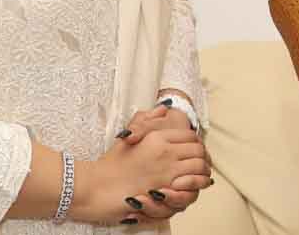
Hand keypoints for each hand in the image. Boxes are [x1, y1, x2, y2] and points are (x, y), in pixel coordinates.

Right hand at [73, 126, 210, 223]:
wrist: (95, 187)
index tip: (195, 150)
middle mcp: (165, 152)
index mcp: (157, 137)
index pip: (190, 136)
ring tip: (201, 177)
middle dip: (204, 157)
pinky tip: (192, 188)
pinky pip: (193, 186)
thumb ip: (146, 120)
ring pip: (200, 167)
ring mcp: (167, 171)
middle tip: (202, 164)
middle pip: (199, 150)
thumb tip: (163, 108)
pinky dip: (197, 186)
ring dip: (203, 171)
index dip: (196, 143)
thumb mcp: (127, 137)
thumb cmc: (109, 164)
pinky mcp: (166, 190)